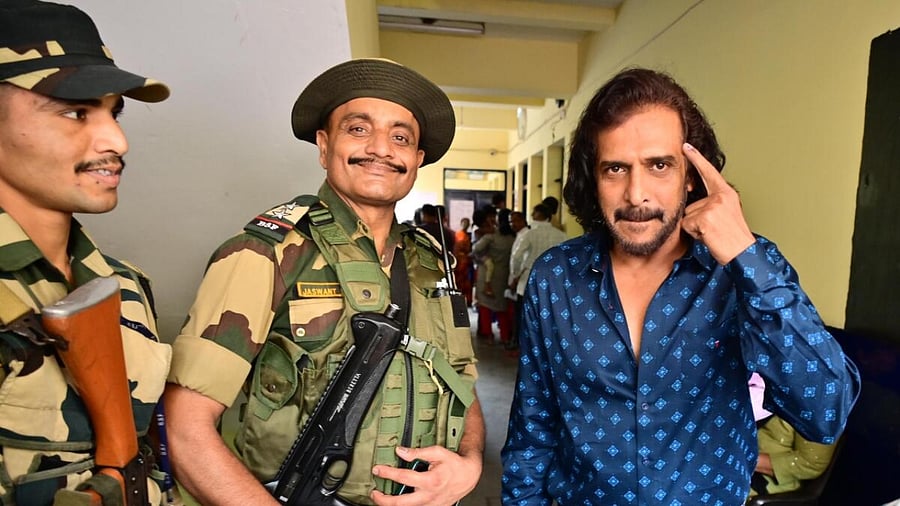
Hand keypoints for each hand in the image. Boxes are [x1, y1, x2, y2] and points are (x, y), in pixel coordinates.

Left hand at [370, 445, 480, 505]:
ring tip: (382, 498)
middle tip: (374, 492)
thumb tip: (401, 451)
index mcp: (430, 481)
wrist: (469, 476)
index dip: (387, 473)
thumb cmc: (455, 464)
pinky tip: (398, 501)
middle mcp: (428, 496)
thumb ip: (418, 452)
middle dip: (383, 499)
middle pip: (399, 503)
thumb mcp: (438, 452)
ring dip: (391, 505)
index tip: (377, 469)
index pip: (402, 477)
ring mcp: (430, 505)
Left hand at [681, 143, 754, 263]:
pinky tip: (708, 237)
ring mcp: (712, 206)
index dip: (696, 159)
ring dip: (695, 228)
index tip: (685, 146)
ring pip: (687, 216)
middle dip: (696, 219)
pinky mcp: (704, 218)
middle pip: (691, 205)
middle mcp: (719, 197)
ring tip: (712, 234)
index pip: (709, 173)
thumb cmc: (732, 237)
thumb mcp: (724, 214)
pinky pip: (686, 225)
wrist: (742, 252)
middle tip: (715, 229)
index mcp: (726, 194)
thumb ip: (710, 204)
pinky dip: (694, 234)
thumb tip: (690, 206)